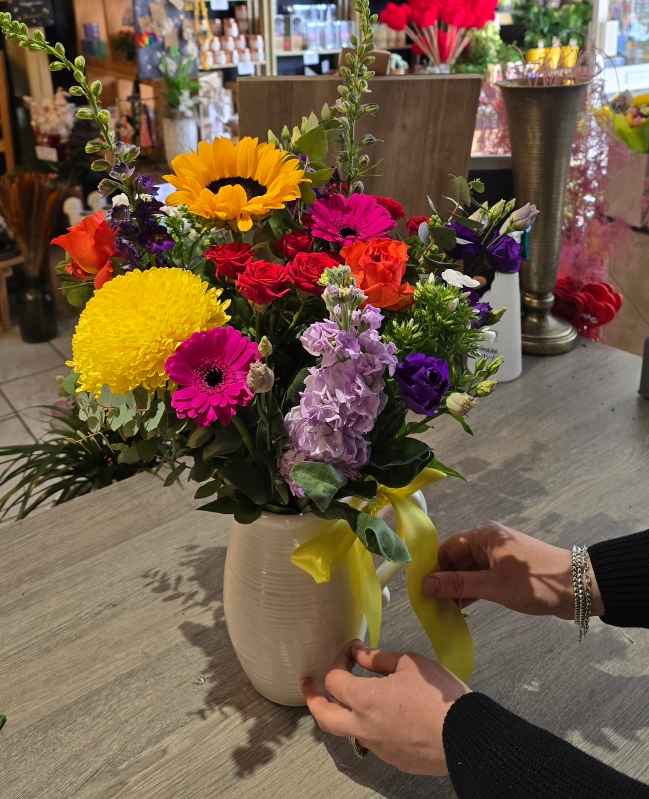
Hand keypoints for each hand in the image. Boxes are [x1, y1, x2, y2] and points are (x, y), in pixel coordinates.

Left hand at [302, 640, 469, 775]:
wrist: (466, 736)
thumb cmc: (439, 697)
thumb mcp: (409, 663)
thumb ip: (378, 658)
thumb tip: (359, 654)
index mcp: (364, 700)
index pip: (334, 680)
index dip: (339, 661)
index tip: (350, 651)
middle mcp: (364, 727)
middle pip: (324, 716)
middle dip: (313, 699)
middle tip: (308, 686)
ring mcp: (378, 747)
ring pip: (349, 730)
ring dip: (344, 713)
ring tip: (352, 698)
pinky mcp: (394, 759)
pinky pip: (373, 741)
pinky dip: (370, 726)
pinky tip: (384, 715)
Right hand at [422, 521, 603, 619]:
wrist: (579, 588)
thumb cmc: (535, 583)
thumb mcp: (493, 586)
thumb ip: (458, 584)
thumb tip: (425, 584)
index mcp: (484, 536)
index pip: (448, 547)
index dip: (433, 566)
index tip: (420, 587)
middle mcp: (489, 541)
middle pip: (457, 558)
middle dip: (444, 579)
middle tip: (429, 603)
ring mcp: (499, 556)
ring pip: (469, 569)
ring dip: (458, 587)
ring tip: (442, 608)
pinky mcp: (508, 570)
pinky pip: (482, 577)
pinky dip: (472, 590)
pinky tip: (462, 607)